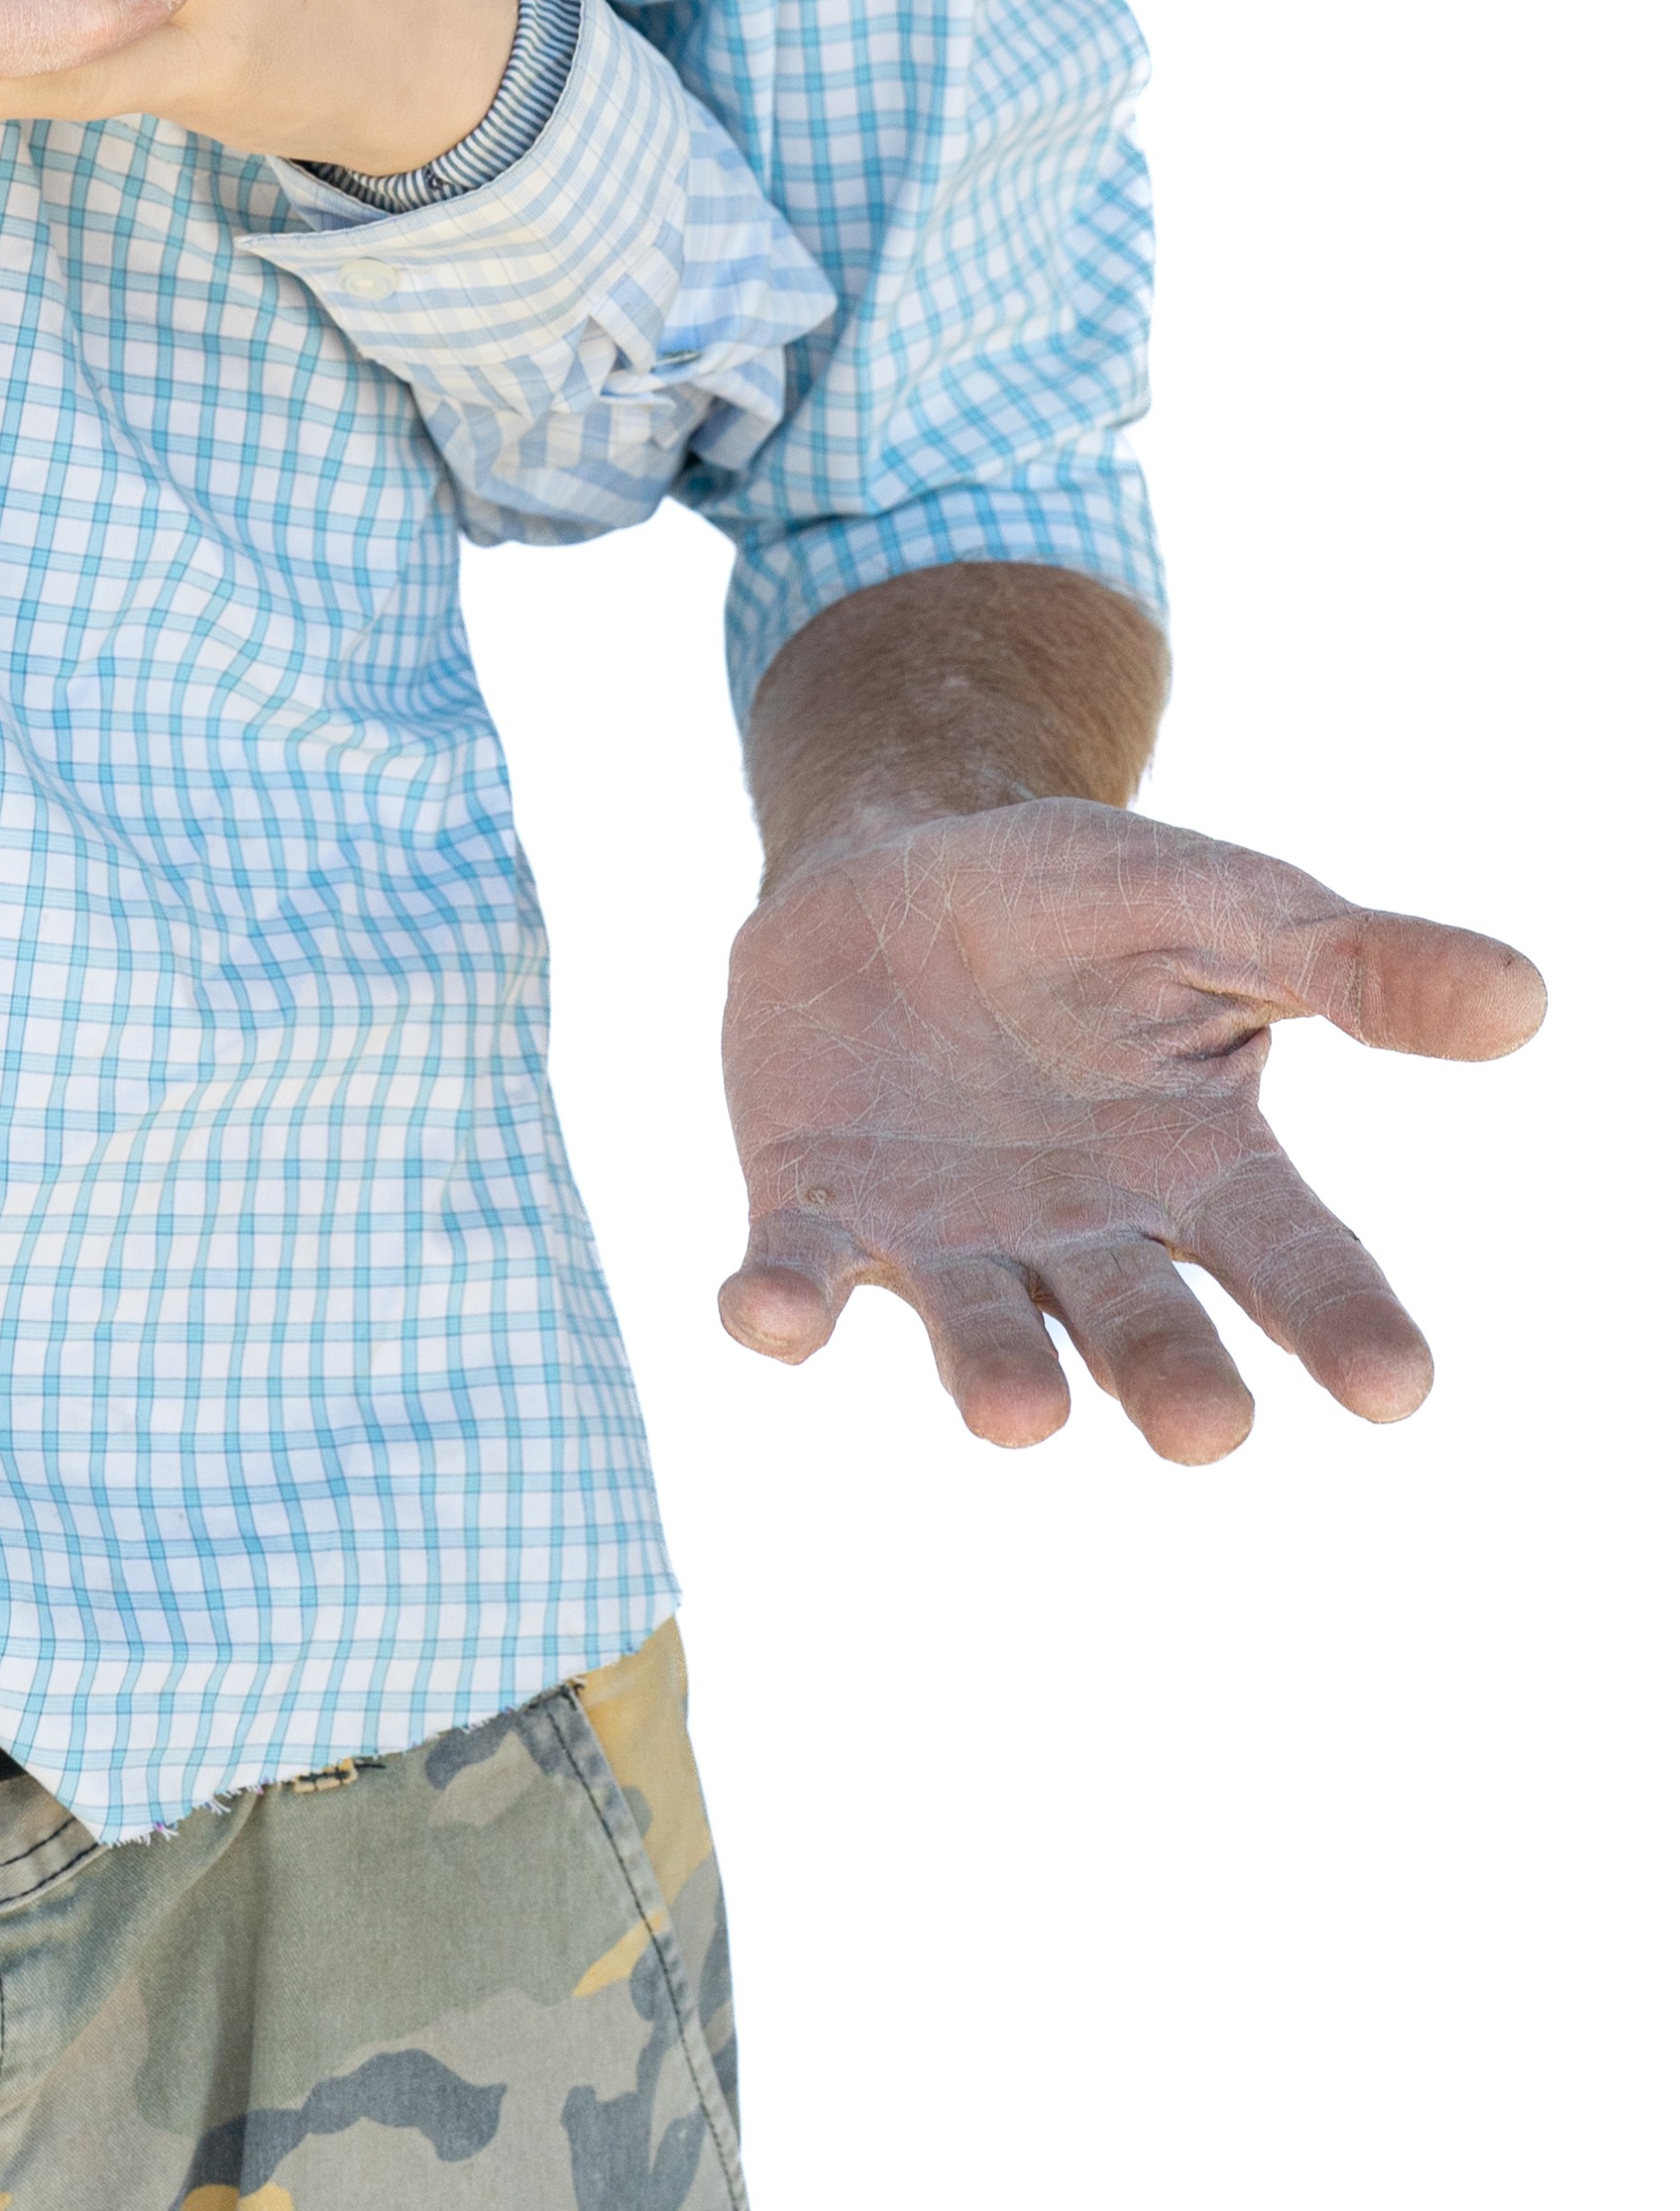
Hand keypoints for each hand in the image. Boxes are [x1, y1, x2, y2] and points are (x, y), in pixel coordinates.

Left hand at [718, 798, 1546, 1456]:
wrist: (892, 869)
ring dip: (997, 1375)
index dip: (1345, 1325)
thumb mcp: (1217, 906)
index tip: (1397, 1384)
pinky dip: (782, 1305)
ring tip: (1022, 1412)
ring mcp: (950, 1240)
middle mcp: (1086, 1240)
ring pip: (983, 1332)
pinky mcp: (819, 1215)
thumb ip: (1351, 963)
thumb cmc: (1078, 904)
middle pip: (1145, 1331)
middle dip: (1172, 1379)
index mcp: (1201, 1175)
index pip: (1296, 1263)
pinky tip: (765, 1318)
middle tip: (1203, 1425)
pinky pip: (801, 1276)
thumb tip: (1529, 995)